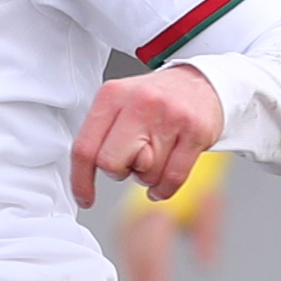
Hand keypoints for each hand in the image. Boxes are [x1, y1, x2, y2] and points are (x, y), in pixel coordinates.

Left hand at [71, 63, 222, 206]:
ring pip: (145, 174)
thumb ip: (100, 134)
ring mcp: (170, 117)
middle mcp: (140, 102)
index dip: (80, 180)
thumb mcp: (120, 103)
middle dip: (120, 171)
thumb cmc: (154, 99)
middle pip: (111, 164)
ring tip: (154, 155)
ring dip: (146, 176)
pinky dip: (163, 188)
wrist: (200, 83)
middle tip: (131, 160)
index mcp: (113, 95)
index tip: (84, 197)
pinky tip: (161, 182)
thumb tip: (82, 175)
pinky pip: (172, 178)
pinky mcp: (196, 132)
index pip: (85, 147)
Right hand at [116, 174, 224, 280]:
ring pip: (130, 263)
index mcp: (154, 215)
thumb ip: (207, 234)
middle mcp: (136, 219)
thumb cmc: (198, 179)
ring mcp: (130, 221)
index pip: (151, 261)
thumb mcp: (209, 203)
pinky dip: (136, 279)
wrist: (179, 150)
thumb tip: (206, 265)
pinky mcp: (129, 224)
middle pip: (137, 267)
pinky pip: (129, 256)